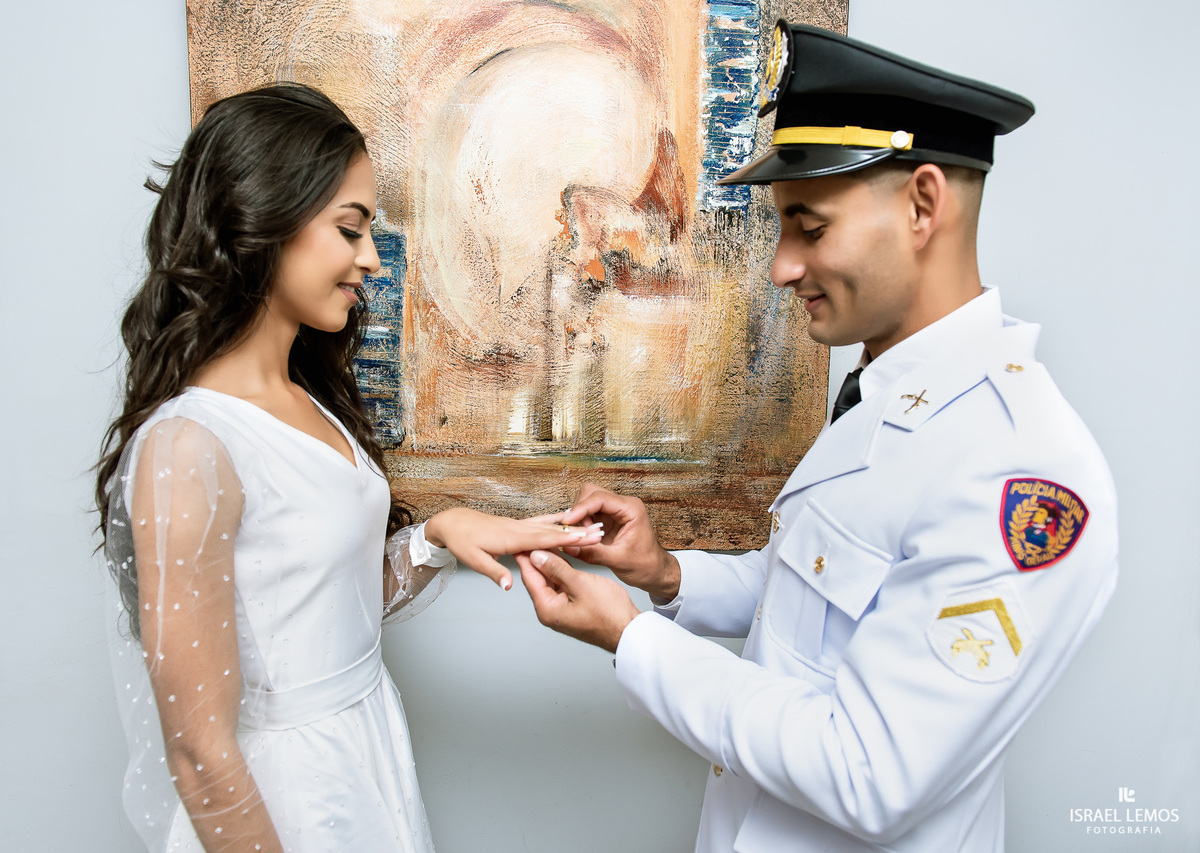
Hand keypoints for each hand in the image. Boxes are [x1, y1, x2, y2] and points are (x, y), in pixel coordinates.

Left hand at [424, 508, 602, 589]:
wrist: (452, 522)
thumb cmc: (462, 542)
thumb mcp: (474, 561)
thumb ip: (495, 572)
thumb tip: (509, 586)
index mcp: (511, 539)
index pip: (545, 540)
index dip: (567, 539)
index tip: (587, 538)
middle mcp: (519, 529)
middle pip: (554, 530)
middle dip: (578, 532)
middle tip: (601, 532)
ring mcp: (520, 524)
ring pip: (551, 525)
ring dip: (572, 526)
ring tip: (593, 525)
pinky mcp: (518, 524)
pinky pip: (542, 522)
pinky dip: (557, 520)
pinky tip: (568, 518)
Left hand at [518, 550, 641, 652]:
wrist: (629, 630)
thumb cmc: (608, 612)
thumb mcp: (580, 585)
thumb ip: (557, 569)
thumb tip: (537, 556)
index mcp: (547, 609)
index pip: (530, 577)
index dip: (525, 555)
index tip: (522, 538)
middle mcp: (551, 610)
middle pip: (538, 577)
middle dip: (538, 555)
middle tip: (536, 534)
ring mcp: (562, 608)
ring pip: (551, 579)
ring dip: (552, 560)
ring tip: (549, 539)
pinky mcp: (573, 604)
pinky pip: (563, 583)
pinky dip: (563, 569)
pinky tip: (563, 554)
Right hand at [556, 484, 680, 600]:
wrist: (654, 572)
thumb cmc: (645, 565)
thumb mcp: (618, 561)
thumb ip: (593, 553)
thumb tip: (569, 547)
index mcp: (631, 509)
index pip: (599, 498)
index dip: (580, 509)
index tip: (567, 522)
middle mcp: (622, 505)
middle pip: (590, 493)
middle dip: (579, 511)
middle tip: (576, 532)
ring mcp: (614, 511)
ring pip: (587, 501)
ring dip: (579, 517)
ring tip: (581, 537)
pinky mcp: (607, 519)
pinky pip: (588, 514)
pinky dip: (580, 523)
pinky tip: (582, 538)